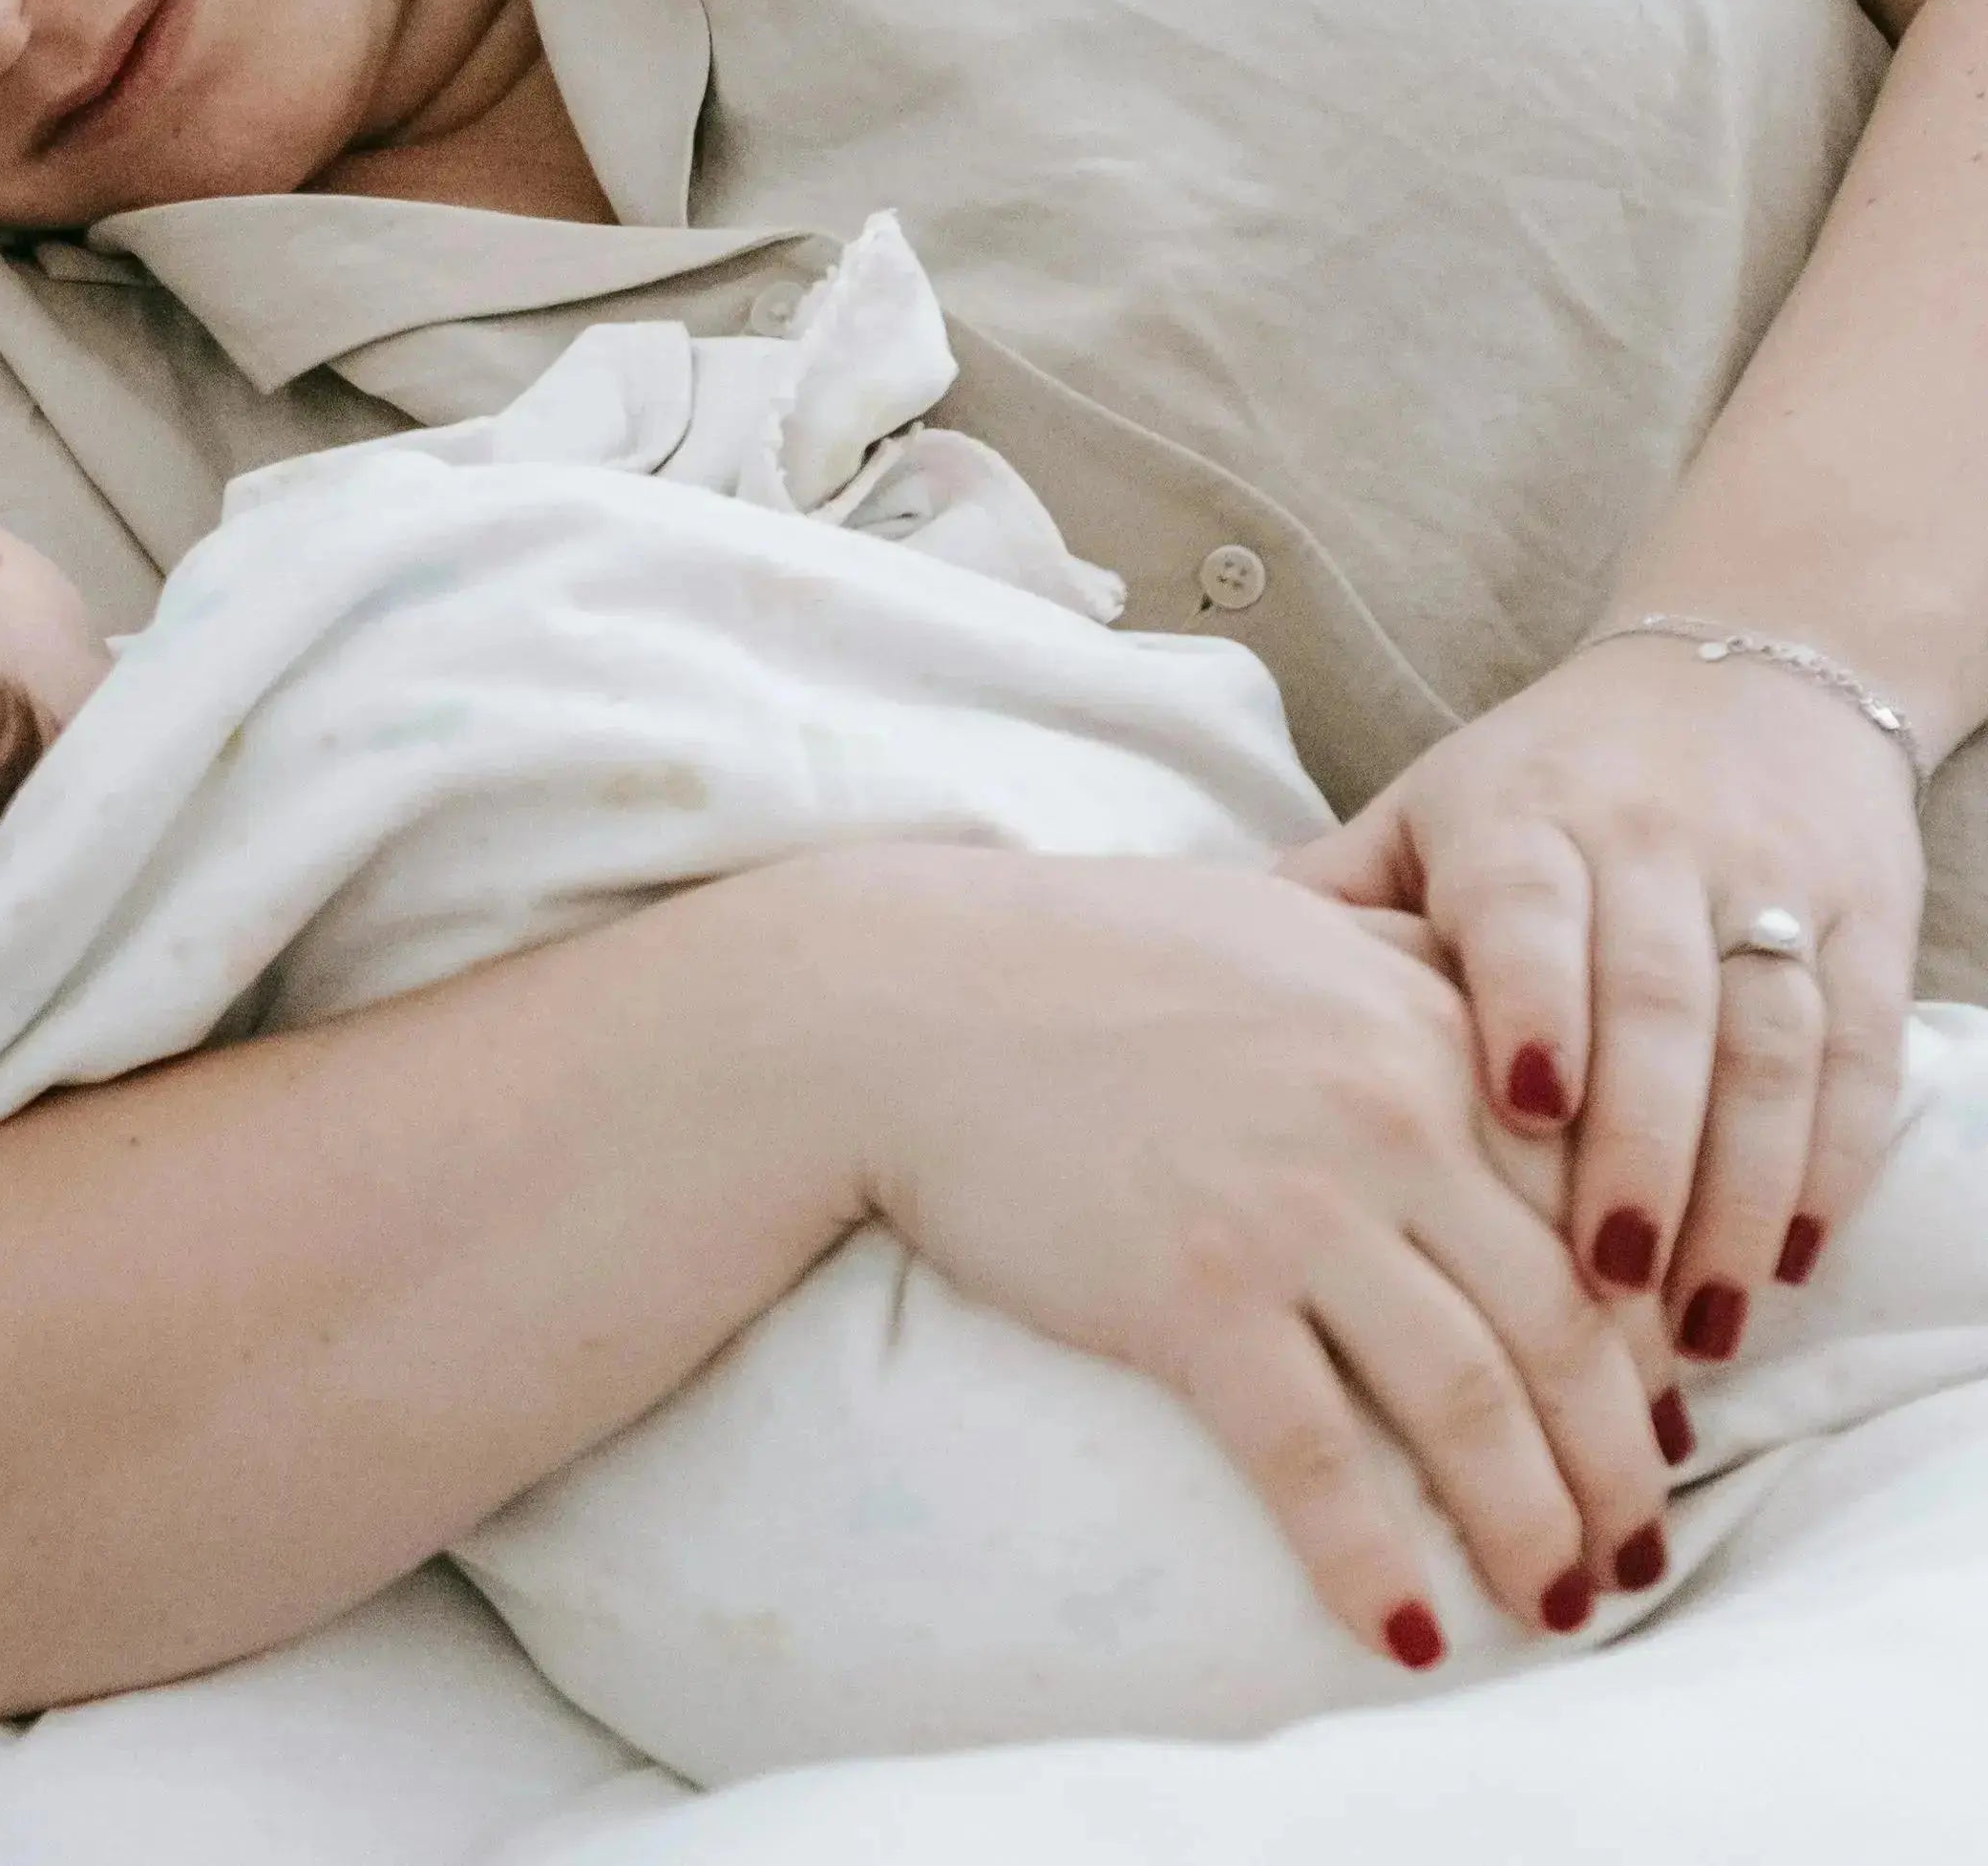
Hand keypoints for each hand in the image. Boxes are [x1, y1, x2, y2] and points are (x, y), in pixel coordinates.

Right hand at [837, 849, 1669, 1661]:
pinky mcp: (1190, 1294)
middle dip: (1620, 1460)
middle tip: (1636, 1549)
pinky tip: (1404, 1632)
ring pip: (1469, 1401)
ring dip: (1533, 1526)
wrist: (900, 997)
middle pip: (1565, 1323)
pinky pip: (1315, 1457)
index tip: (1657, 1418)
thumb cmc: (1077, 957)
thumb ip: (1412, 977)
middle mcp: (1390, 1118)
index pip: (1593, 1204)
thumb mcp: (1286, 927)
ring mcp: (1293, 1210)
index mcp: (1426, 1026)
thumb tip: (1514, 1059)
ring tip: (1558, 1603)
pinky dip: (1370, 1557)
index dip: (1644, 1333)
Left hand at [1281, 637, 1922, 1364]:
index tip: (1518, 1111)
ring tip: (1697, 1327)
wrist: (1742, 678)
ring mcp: (1772, 888)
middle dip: (1641, 1149)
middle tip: (1603, 1287)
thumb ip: (1328, 904)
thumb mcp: (1419, 815)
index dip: (1533, 1005)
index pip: (1532, 911)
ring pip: (1771, 1048)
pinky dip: (1835, 1166)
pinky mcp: (1868, 927)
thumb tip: (1174, 987)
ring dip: (1741, 1193)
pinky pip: (1860, 1059)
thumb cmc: (1537, 785)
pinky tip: (1790, 1262)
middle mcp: (1655, 847)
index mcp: (1523, 820)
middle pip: (1663, 1003)